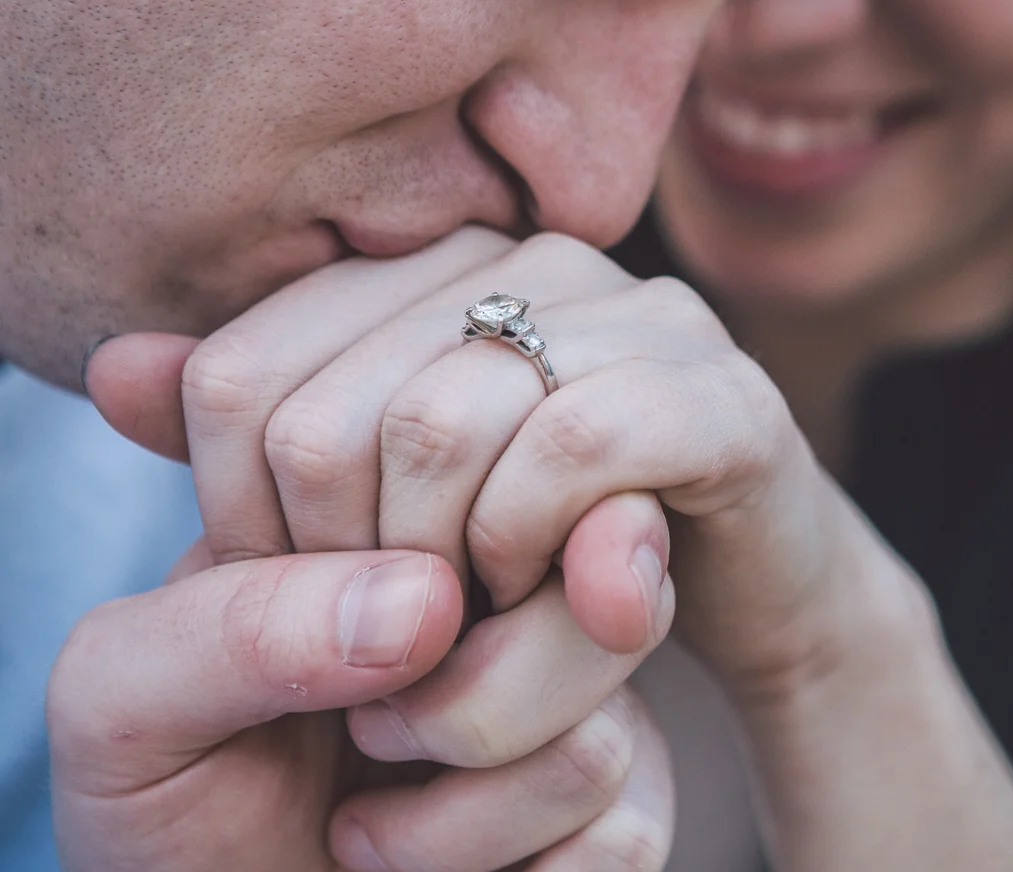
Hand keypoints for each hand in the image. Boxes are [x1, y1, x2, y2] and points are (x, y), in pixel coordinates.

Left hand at [48, 543, 675, 871]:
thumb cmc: (175, 818)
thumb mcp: (128, 703)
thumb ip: (234, 618)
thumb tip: (429, 601)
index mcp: (392, 514)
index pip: (451, 436)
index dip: (366, 546)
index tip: (295, 635)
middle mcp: (509, 581)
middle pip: (564, 552)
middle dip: (442, 691)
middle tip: (357, 726)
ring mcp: (581, 685)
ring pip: (602, 692)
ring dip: (452, 808)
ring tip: (365, 830)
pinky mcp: (631, 798)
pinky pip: (617, 815)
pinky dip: (492, 864)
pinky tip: (442, 870)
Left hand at [89, 226, 883, 702]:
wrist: (737, 591)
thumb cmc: (548, 545)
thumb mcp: (381, 508)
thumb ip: (263, 443)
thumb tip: (112, 368)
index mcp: (437, 268)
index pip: (247, 372)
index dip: (244, 519)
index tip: (308, 601)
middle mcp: (535, 261)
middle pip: (337, 410)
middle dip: (345, 566)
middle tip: (385, 638)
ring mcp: (640, 315)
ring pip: (447, 422)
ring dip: (432, 571)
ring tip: (459, 623)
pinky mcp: (724, 393)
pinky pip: (580, 443)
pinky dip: (529, 541)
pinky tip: (536, 589)